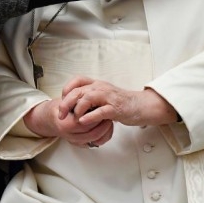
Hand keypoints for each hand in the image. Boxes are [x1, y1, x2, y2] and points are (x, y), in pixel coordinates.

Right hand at [23, 99, 113, 148]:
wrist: (48, 120)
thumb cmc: (56, 109)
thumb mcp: (61, 102)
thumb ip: (73, 101)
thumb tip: (88, 99)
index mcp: (64, 124)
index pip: (84, 123)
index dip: (94, 116)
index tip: (102, 108)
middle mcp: (69, 136)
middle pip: (92, 133)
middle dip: (103, 124)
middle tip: (110, 114)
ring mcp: (75, 142)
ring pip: (95, 139)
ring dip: (105, 130)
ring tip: (109, 120)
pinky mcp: (80, 144)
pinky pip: (95, 143)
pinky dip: (103, 137)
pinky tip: (107, 128)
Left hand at [59, 77, 177, 127]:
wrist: (142, 105)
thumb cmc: (122, 103)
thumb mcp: (103, 96)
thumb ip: (91, 98)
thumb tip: (74, 105)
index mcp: (97, 84)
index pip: (77, 80)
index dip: (67, 89)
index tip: (61, 100)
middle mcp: (101, 88)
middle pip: (78, 90)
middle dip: (66, 103)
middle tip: (61, 114)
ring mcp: (108, 97)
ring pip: (87, 98)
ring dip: (77, 109)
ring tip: (73, 118)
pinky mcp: (116, 108)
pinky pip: (100, 111)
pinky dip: (90, 117)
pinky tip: (84, 122)